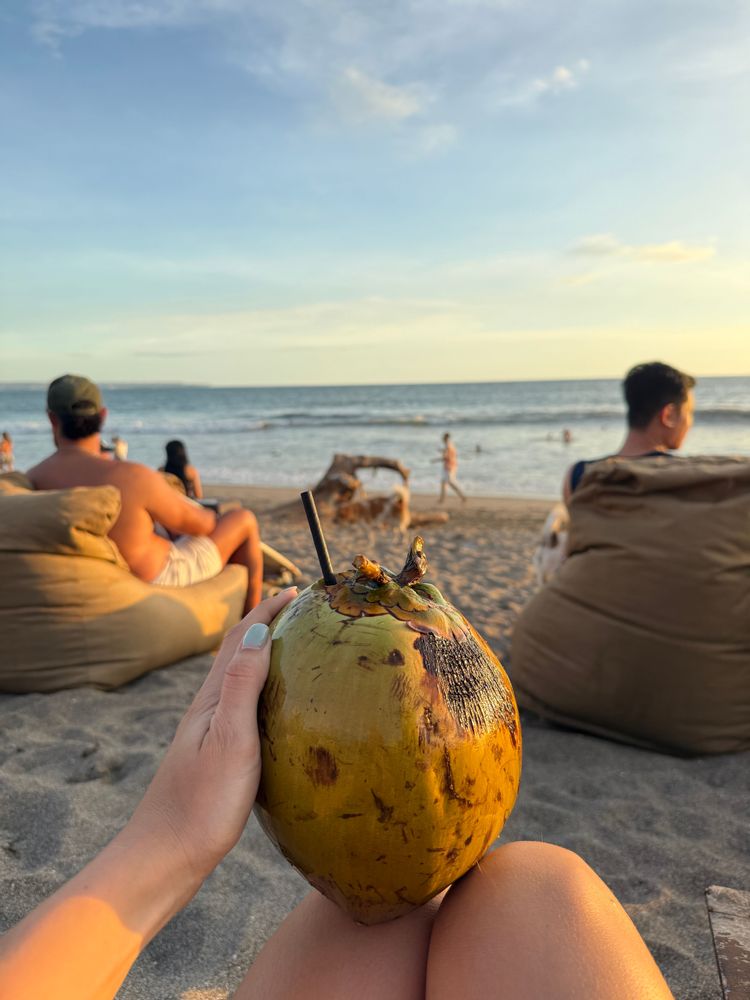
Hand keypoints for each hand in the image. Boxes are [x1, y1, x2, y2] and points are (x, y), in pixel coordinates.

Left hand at [124, 587, 296, 882]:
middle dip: (267, 625)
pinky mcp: (216, 755)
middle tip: (303, 613)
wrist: (166, 855)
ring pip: (241, 679)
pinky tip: (280, 711)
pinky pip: (244, 706)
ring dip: (265, 655)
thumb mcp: (230, 739)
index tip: (298, 591)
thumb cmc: (202, 801)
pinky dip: (264, 690)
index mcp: (214, 698)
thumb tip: (258, 630)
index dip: (268, 610)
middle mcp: (210, 707)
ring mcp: (210, 731)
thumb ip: (243, 684)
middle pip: (238, 652)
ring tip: (299, 651)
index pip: (241, 639)